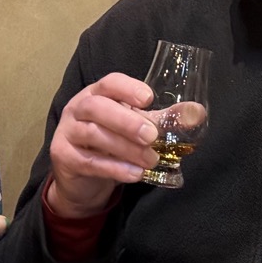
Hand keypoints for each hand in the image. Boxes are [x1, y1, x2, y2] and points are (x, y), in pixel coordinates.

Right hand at [46, 73, 158, 217]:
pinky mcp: (63, 157)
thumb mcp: (137, 128)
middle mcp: (78, 108)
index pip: (109, 82)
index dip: (128, 88)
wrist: (82, 180)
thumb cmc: (112, 144)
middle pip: (97, 107)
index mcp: (97, 94)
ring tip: (150, 160)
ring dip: (125, 148)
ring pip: (92, 134)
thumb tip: (198, 112)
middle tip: (152, 136)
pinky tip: (135, 174)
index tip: (148, 98)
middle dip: (126, 120)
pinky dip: (113, 168)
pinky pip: (88, 161)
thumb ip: (163, 120)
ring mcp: (67, 132)